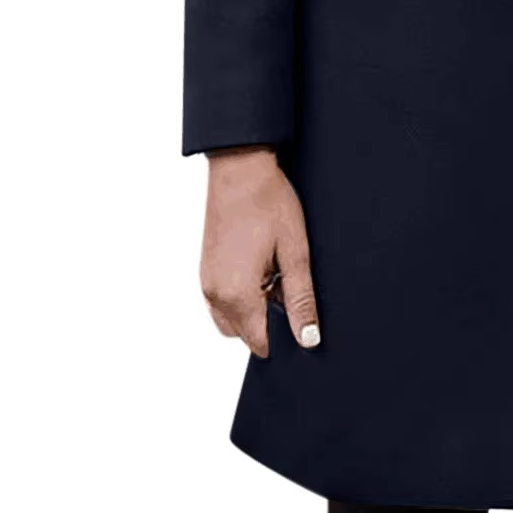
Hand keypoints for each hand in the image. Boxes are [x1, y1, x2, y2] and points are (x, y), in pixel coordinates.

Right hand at [200, 147, 320, 357]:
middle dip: (267, 320)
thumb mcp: (295, 253)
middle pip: (244, 334)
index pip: (260, 342)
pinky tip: (259, 263)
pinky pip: (223, 299)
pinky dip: (241, 293)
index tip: (299, 309)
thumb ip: (300, 300)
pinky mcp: (205, 269)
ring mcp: (206, 282)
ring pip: (232, 317)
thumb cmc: (269, 204)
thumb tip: (308, 339)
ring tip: (273, 270)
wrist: (239, 169)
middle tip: (287, 282)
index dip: (285, 334)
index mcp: (235, 295)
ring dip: (253, 307)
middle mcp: (214, 294)